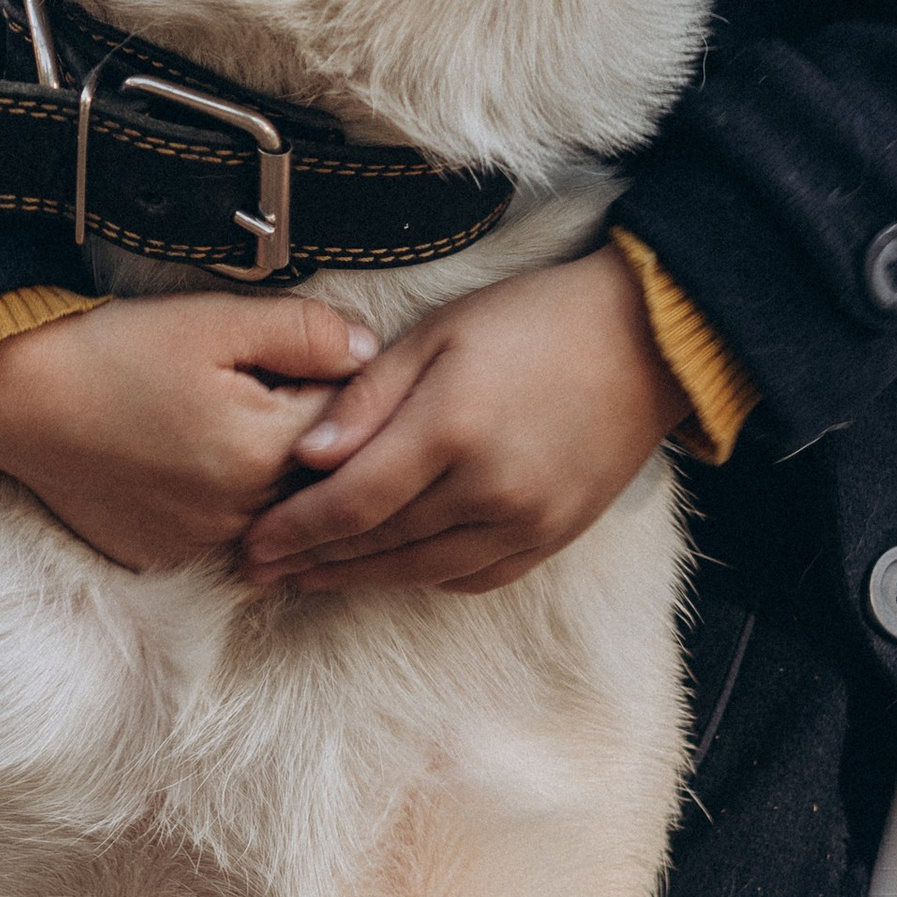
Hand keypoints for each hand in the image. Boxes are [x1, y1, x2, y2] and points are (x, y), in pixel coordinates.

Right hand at [0, 289, 379, 569]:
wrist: (16, 397)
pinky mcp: (163, 556)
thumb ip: (307, 333)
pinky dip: (223, 497)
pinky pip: (222, 529)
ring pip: (272, 505)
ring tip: (222, 417)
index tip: (305, 356)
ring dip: (269, 468)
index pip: (350, 423)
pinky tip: (188, 456)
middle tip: (263, 384)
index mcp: (264, 452)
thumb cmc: (116, 351)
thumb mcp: (218, 320)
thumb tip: (370, 353)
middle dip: (309, 429)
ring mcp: (200, 544)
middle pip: (317, 474)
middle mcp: (241, 515)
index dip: (335, 381)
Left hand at [238, 248, 682, 598]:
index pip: (350, 502)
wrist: (646, 340)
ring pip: (420, 569)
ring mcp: (525, 521)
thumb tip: (307, 457)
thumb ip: (369, 396)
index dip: (292, 530)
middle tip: (257, 570)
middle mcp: (488, 488)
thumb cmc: (535, 319)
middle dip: (309, 559)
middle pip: (378, 543)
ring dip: (358, 577)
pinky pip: (473, 576)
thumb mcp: (440, 332)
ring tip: (309, 577)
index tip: (250, 545)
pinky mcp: (553, 536)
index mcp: (451, 428)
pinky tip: (391, 570)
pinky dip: (424, 577)